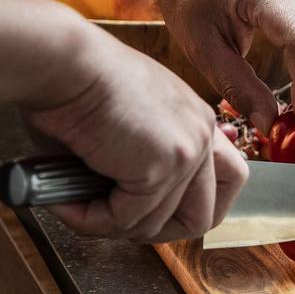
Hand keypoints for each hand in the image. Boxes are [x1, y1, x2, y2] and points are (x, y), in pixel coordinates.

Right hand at [25, 24, 247, 242]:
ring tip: (78, 205)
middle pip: (208, 213)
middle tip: (118, 224)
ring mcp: (187, 152)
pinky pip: (125, 219)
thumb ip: (140, 160)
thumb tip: (131, 208)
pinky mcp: (161, 167)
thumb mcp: (124, 123)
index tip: (153, 214)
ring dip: (113, 225)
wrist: (65, 62)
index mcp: (197, 119)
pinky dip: (91, 220)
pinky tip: (67, 200)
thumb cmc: (78, 85)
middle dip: (160, 231)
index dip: (192, 206)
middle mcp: (202, 133)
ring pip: (159, 224)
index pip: (229, 178)